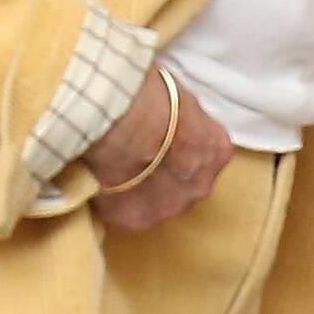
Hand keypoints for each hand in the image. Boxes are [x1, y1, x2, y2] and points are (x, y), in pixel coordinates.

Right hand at [84, 64, 232, 234]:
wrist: (125, 121)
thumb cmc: (152, 95)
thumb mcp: (178, 95)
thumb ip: (178, 116)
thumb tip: (164, 113)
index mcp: (217, 149)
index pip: (202, 154)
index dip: (178, 148)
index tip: (159, 140)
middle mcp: (200, 185)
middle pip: (181, 184)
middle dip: (161, 174)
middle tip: (134, 155)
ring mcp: (169, 207)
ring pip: (153, 203)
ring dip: (136, 190)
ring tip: (111, 169)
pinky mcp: (136, 218)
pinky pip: (123, 211)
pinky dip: (110, 200)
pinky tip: (96, 181)